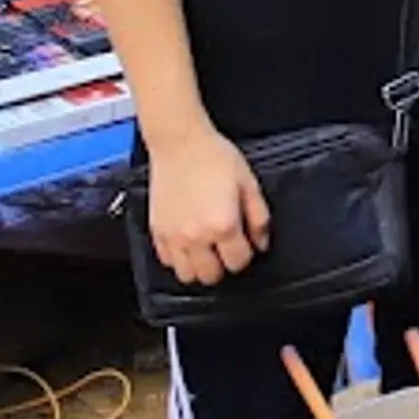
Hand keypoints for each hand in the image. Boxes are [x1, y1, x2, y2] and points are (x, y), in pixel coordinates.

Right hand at [148, 129, 270, 286]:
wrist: (180, 142)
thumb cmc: (214, 157)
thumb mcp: (249, 184)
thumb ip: (260, 218)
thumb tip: (261, 242)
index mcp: (223, 225)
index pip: (238, 262)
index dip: (246, 253)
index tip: (244, 242)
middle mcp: (196, 236)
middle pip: (212, 276)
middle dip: (223, 266)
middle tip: (225, 249)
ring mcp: (173, 236)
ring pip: (187, 275)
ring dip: (199, 267)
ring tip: (206, 250)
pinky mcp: (157, 230)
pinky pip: (166, 260)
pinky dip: (178, 258)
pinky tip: (187, 243)